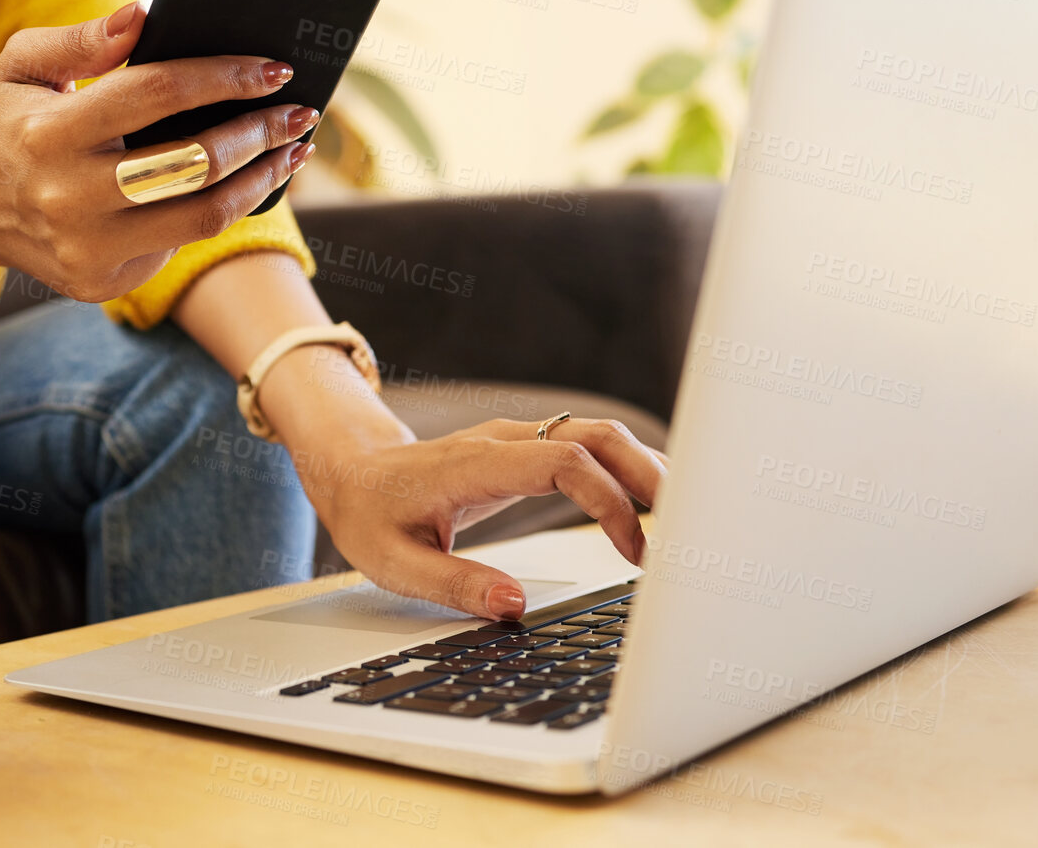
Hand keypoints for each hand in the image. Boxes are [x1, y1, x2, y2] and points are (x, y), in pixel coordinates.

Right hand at [0, 1, 318, 301]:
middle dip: (261, 132)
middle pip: (195, 162)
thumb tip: (142, 14)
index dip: (224, 77)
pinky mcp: (103, 282)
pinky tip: (247, 181)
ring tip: (293, 150)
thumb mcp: (22, 66)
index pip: (156, 94)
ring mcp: (87, 248)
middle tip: (301, 111)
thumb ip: (80, 40)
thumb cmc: (10, 122)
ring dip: (262, 179)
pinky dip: (223, 208)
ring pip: (205, 215)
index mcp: (47, 134)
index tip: (273, 68)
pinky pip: (184, 242)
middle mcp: (66, 197)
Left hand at [305, 417, 665, 619]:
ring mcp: (517, 439)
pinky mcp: (526, 449)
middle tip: (687, 526)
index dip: (606, 500)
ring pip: (598, 432)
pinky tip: (649, 502)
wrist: (351, 470)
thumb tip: (514, 606)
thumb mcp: (393, 563)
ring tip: (683, 517)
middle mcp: (503, 442)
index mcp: (474, 465)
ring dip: (643, 467)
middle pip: (596, 434)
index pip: (562, 462)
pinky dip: (625, 467)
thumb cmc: (370, 515)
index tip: (631, 549)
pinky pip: (587, 445)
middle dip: (647, 474)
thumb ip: (454, 585)